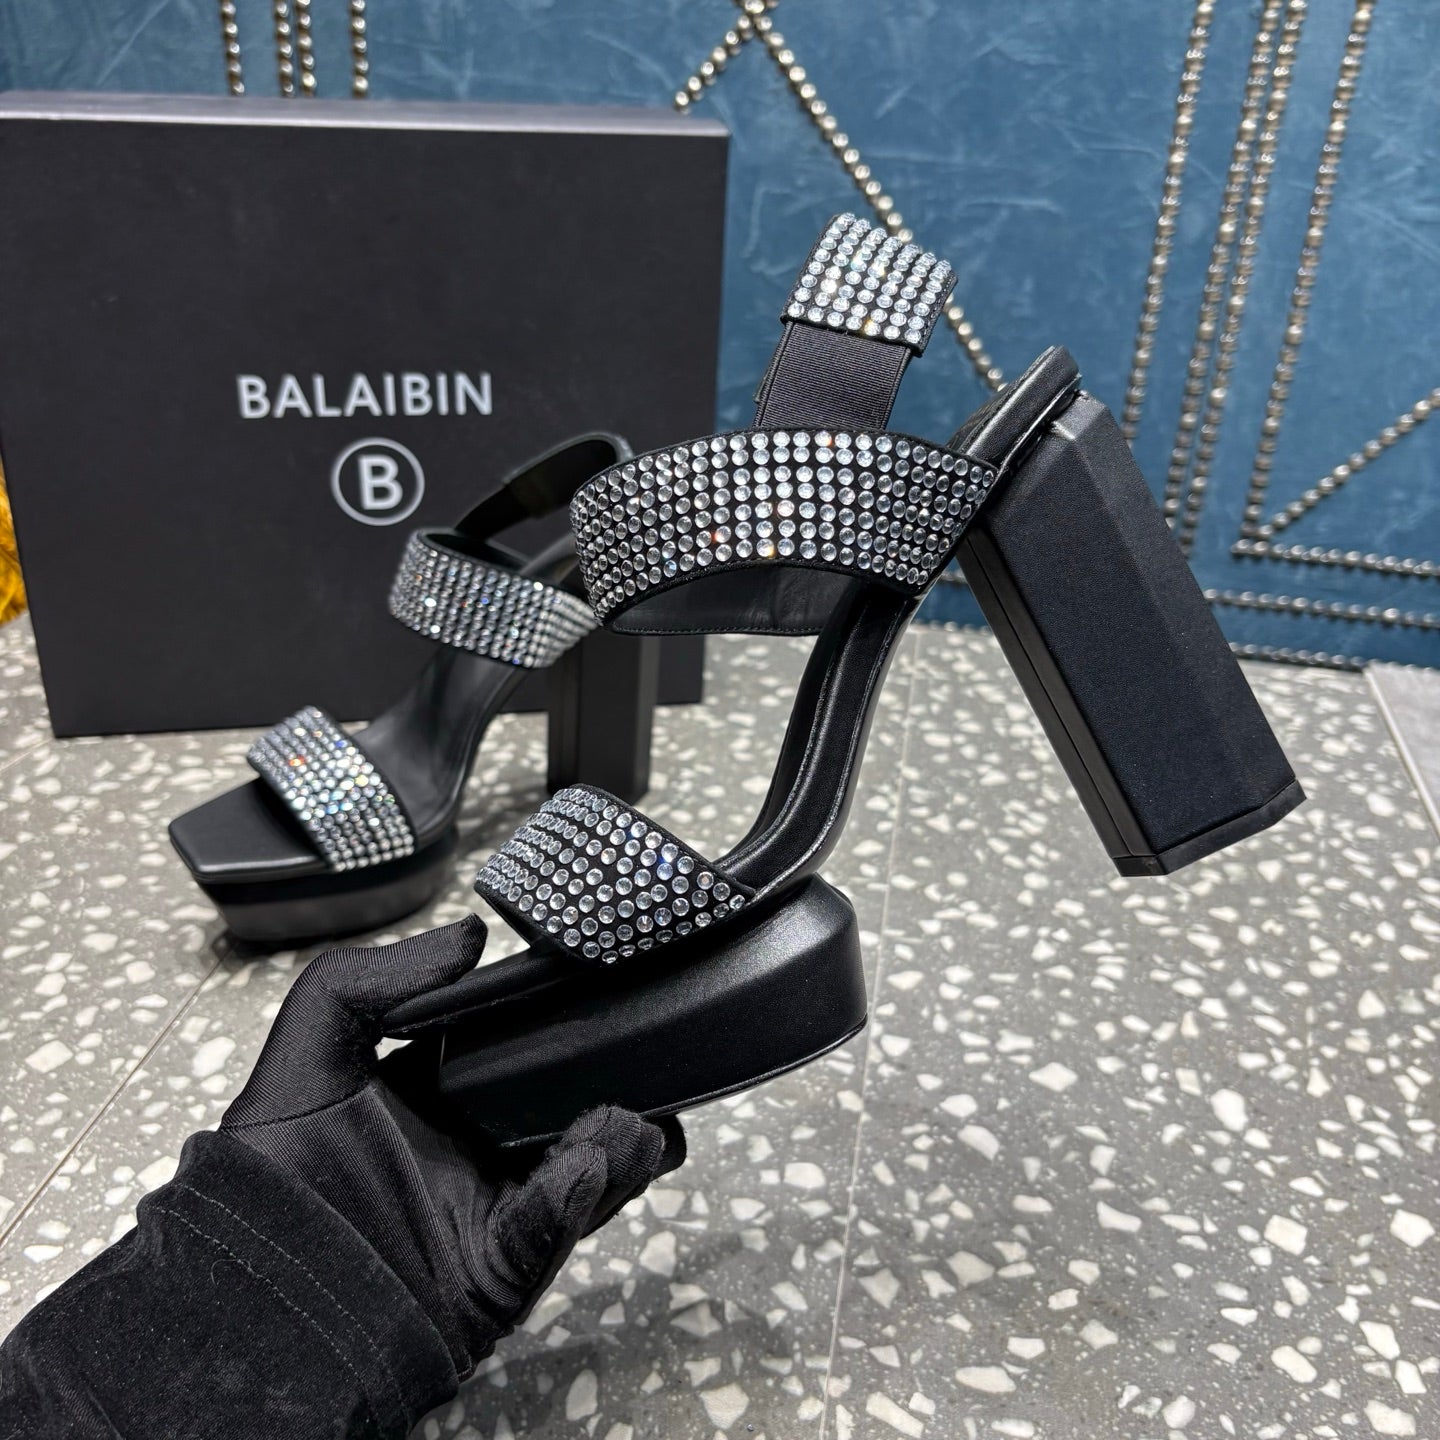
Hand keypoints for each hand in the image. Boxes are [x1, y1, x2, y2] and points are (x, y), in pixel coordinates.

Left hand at [221, 916, 684, 1374]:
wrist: (253, 1294)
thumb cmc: (267, 1175)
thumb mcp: (309, 1049)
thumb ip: (368, 976)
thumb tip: (470, 932)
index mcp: (441, 1097)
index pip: (523, 1051)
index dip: (564, 1026)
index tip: (601, 992)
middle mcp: (477, 1151)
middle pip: (573, 1110)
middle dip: (620, 1089)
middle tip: (650, 1064)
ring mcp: (495, 1211)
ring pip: (587, 1172)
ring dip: (619, 1147)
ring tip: (637, 1124)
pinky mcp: (499, 1271)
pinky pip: (552, 1231)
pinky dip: (576, 1199)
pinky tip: (590, 1163)